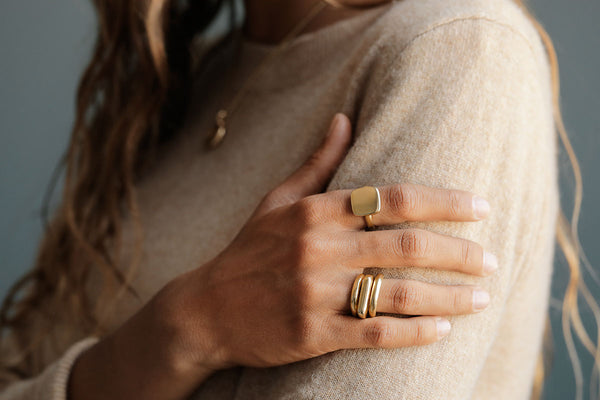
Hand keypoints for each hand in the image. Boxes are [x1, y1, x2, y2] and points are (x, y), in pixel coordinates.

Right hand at [69, 113, 495, 399]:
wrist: (207, 309)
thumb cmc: (249, 250)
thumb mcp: (278, 200)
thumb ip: (318, 162)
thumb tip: (345, 118)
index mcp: (315, 211)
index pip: (393, 198)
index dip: (444, 201)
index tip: (481, 208)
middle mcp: (319, 248)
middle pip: (407, 244)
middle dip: (459, 251)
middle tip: (492, 259)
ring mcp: (316, 292)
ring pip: (400, 292)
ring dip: (449, 295)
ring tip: (481, 296)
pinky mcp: (313, 333)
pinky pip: (376, 333)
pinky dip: (415, 332)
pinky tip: (443, 330)